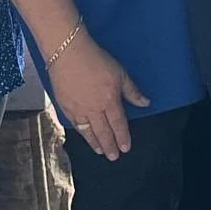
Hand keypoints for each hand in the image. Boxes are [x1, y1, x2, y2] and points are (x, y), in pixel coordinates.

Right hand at [52, 37, 148, 159]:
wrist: (67, 52)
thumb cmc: (95, 59)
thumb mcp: (120, 73)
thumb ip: (132, 91)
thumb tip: (145, 103)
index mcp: (109, 100)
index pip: (118, 124)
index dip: (122, 137)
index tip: (125, 148)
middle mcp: (94, 108)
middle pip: (103, 132)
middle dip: (109, 146)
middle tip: (113, 157)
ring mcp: (78, 108)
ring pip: (88, 131)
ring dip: (95, 142)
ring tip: (100, 151)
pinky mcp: (65, 105)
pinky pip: (74, 124)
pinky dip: (81, 132)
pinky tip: (84, 135)